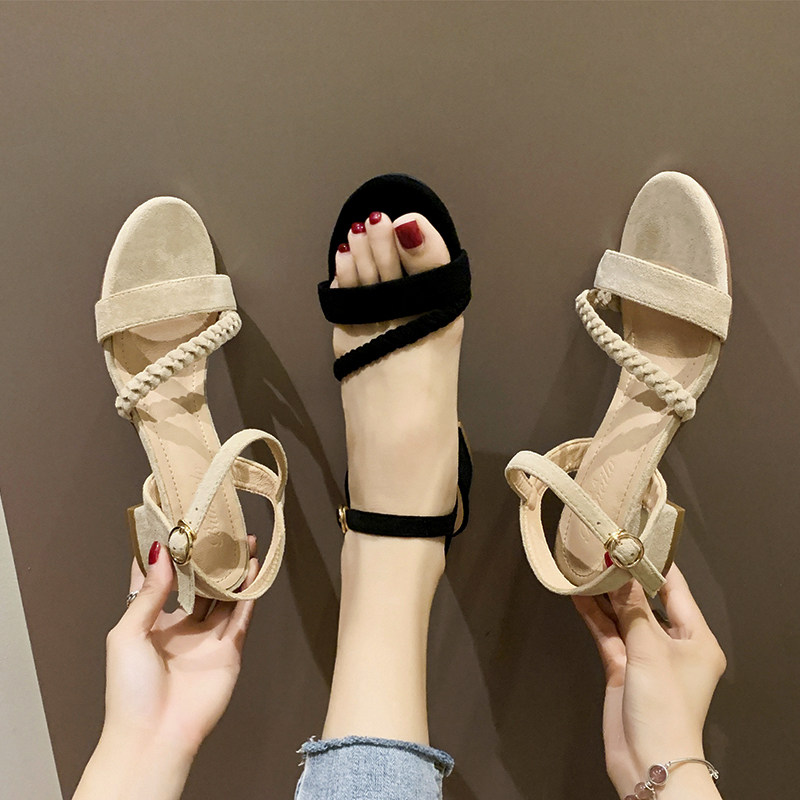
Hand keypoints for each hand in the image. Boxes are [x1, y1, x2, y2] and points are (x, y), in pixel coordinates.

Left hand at [74, 537, 258, 799]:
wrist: (156, 734)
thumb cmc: (129, 691)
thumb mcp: (127, 634)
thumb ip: (148, 594)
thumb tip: (161, 553)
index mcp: (152, 622)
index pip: (161, 580)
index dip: (168, 555)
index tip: (176, 526)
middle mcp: (181, 626)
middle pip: (199, 583)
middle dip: (210, 557)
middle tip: (220, 529)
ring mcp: (207, 638)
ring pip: (223, 595)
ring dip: (233, 569)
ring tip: (244, 541)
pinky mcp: (229, 649)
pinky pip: (241, 614)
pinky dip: (248, 592)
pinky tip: (253, 569)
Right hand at [573, 565, 725, 798]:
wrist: (649, 759)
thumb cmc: (664, 705)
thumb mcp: (650, 648)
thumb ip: (632, 607)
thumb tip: (622, 570)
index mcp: (696, 638)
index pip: (675, 590)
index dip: (656, 565)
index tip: (636, 539)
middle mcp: (673, 644)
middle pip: (646, 601)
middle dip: (625, 578)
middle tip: (604, 550)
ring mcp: (646, 656)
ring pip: (623, 616)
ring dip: (605, 596)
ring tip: (586, 567)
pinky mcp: (623, 668)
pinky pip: (608, 634)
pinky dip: (595, 616)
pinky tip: (579, 596)